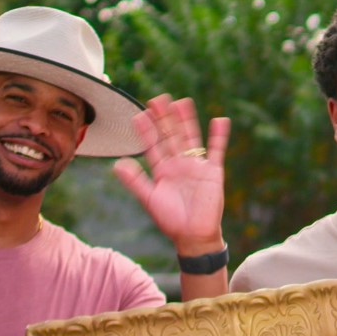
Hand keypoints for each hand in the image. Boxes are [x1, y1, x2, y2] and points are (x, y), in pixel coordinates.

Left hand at [114, 95, 230, 255]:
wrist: (194, 236)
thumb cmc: (171, 220)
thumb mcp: (149, 199)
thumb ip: (135, 181)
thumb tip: (117, 164)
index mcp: (162, 170)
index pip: (152, 145)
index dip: (147, 130)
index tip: (140, 114)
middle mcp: (178, 164)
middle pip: (171, 136)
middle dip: (165, 119)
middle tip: (159, 99)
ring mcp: (196, 166)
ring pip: (191, 138)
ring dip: (187, 121)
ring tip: (182, 102)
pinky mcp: (213, 172)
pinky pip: (216, 150)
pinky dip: (219, 136)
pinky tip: (219, 120)